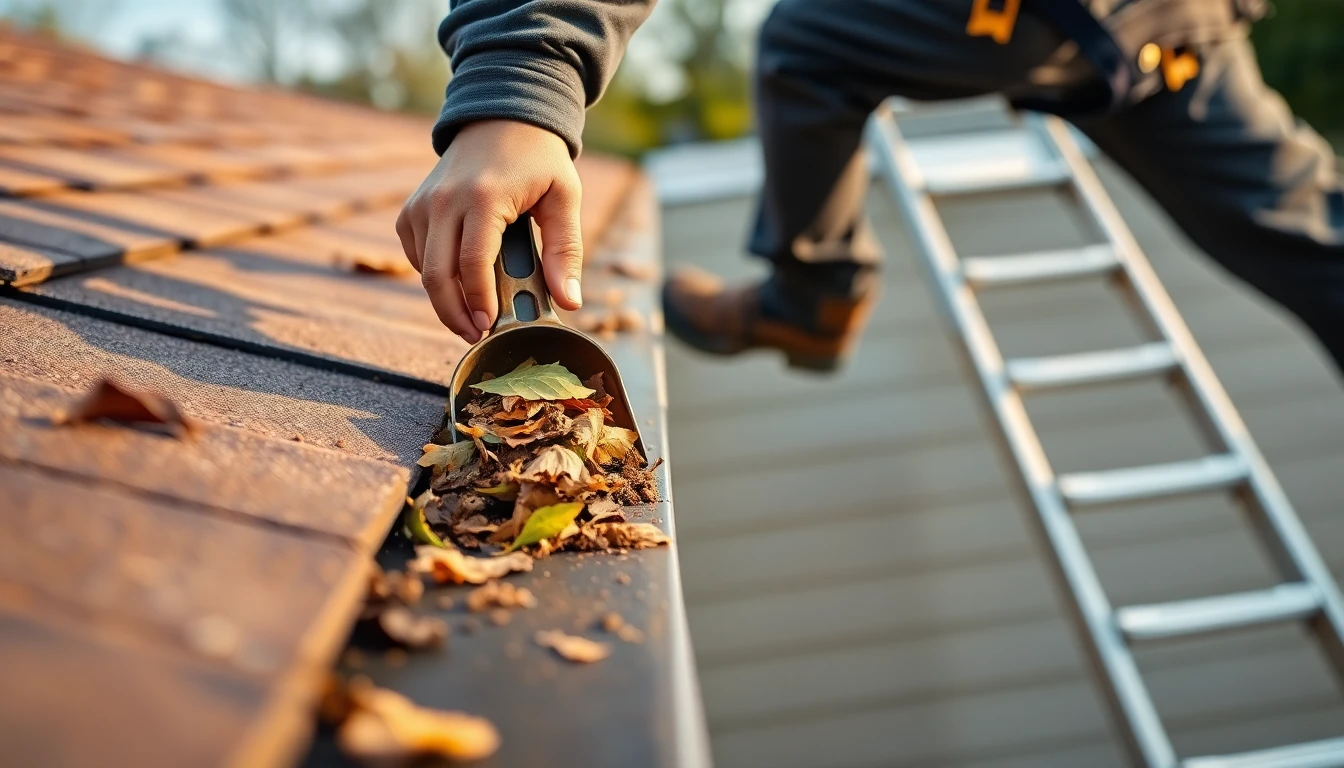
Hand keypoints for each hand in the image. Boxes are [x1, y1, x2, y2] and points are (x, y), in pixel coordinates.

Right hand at [396, 120, 583, 342]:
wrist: (502, 115)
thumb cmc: (538, 157)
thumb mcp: (564, 198)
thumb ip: (566, 250)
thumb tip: (569, 301)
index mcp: (482, 198)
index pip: (471, 265)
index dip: (479, 303)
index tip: (490, 328)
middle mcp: (444, 201)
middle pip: (436, 276)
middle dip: (454, 315)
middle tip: (475, 335)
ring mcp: (423, 204)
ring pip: (423, 270)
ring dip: (444, 300)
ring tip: (472, 315)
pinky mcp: (412, 208)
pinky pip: (415, 255)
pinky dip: (433, 275)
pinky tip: (458, 282)